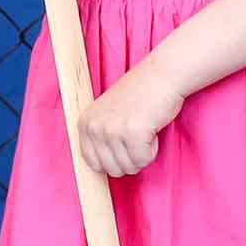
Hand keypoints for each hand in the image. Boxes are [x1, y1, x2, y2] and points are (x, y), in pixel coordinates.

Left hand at [77, 61, 185, 177]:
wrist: (161, 75)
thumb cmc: (140, 94)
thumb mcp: (107, 114)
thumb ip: (100, 137)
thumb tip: (101, 169)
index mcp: (85, 123)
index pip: (92, 163)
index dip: (113, 160)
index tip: (123, 145)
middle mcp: (95, 127)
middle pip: (112, 169)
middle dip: (130, 158)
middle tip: (137, 134)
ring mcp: (112, 131)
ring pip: (130, 167)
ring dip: (142, 153)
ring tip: (143, 128)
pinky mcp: (133, 133)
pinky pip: (144, 160)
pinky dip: (152, 149)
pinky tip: (151, 128)